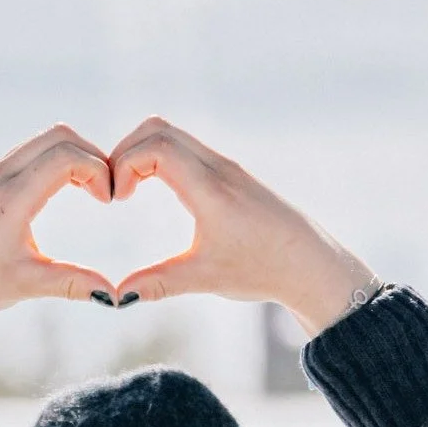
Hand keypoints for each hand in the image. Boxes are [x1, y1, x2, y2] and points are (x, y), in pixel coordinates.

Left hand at [0, 125, 116, 350]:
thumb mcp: (25, 285)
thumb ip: (72, 284)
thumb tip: (117, 296)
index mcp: (9, 199)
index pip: (65, 156)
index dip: (99, 170)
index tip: (110, 200)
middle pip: (57, 135)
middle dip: (91, 155)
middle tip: (106, 190)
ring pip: (40, 141)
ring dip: (71, 156)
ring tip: (90, 191)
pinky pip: (25, 154)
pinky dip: (52, 161)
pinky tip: (62, 191)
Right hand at [108, 118, 377, 337]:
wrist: (313, 265)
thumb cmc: (264, 270)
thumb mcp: (205, 278)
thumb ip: (157, 283)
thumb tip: (114, 298)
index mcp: (211, 190)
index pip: (157, 147)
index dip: (124, 164)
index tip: (116, 200)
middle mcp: (219, 169)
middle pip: (158, 129)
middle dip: (125, 152)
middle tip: (116, 189)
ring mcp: (227, 167)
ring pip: (173, 134)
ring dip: (143, 153)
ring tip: (130, 190)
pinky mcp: (232, 173)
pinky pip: (188, 147)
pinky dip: (161, 157)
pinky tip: (155, 188)